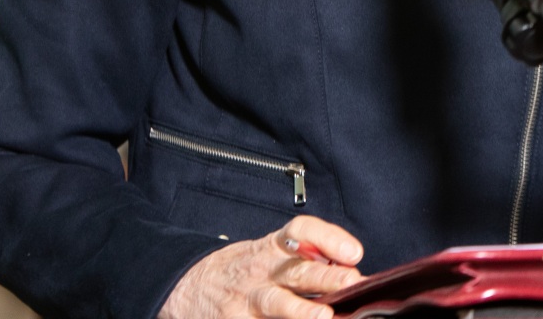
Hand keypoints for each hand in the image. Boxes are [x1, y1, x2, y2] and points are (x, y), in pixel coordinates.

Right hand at [160, 217, 363, 318]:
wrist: (188, 287)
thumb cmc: (242, 271)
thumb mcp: (268, 253)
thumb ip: (305, 258)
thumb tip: (350, 268)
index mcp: (272, 249)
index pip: (301, 231)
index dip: (327, 237)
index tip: (354, 251)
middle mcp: (261, 271)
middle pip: (296, 270)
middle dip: (325, 276)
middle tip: (352, 281)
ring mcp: (246, 300)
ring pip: (275, 304)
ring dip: (300, 310)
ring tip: (324, 316)